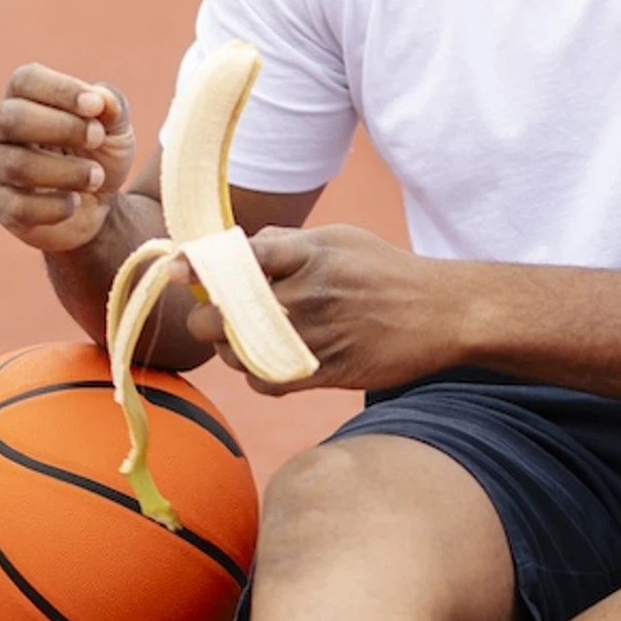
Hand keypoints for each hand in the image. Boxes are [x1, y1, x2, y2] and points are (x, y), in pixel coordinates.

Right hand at [0, 64, 135, 255]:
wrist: (99, 203)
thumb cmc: (98, 152)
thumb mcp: (115, 127)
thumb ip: (112, 106)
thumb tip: (103, 100)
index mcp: (23, 97)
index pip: (25, 80)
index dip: (60, 89)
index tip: (96, 106)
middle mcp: (0, 128)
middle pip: (11, 118)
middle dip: (62, 127)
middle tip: (97, 138)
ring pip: (16, 165)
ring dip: (66, 170)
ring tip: (96, 176)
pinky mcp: (2, 206)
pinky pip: (19, 207)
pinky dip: (55, 206)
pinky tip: (75, 202)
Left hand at [189, 224, 461, 392]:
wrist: (445, 313)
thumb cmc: (387, 272)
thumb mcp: (340, 239)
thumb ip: (286, 243)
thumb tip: (236, 250)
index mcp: (309, 254)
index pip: (239, 257)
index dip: (199, 265)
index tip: (175, 270)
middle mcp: (309, 294)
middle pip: (227, 312)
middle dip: (206, 316)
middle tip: (209, 315)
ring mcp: (318, 336)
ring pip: (241, 352)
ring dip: (230, 349)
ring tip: (241, 339)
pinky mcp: (328, 371)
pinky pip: (267, 382)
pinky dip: (256, 376)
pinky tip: (265, 364)